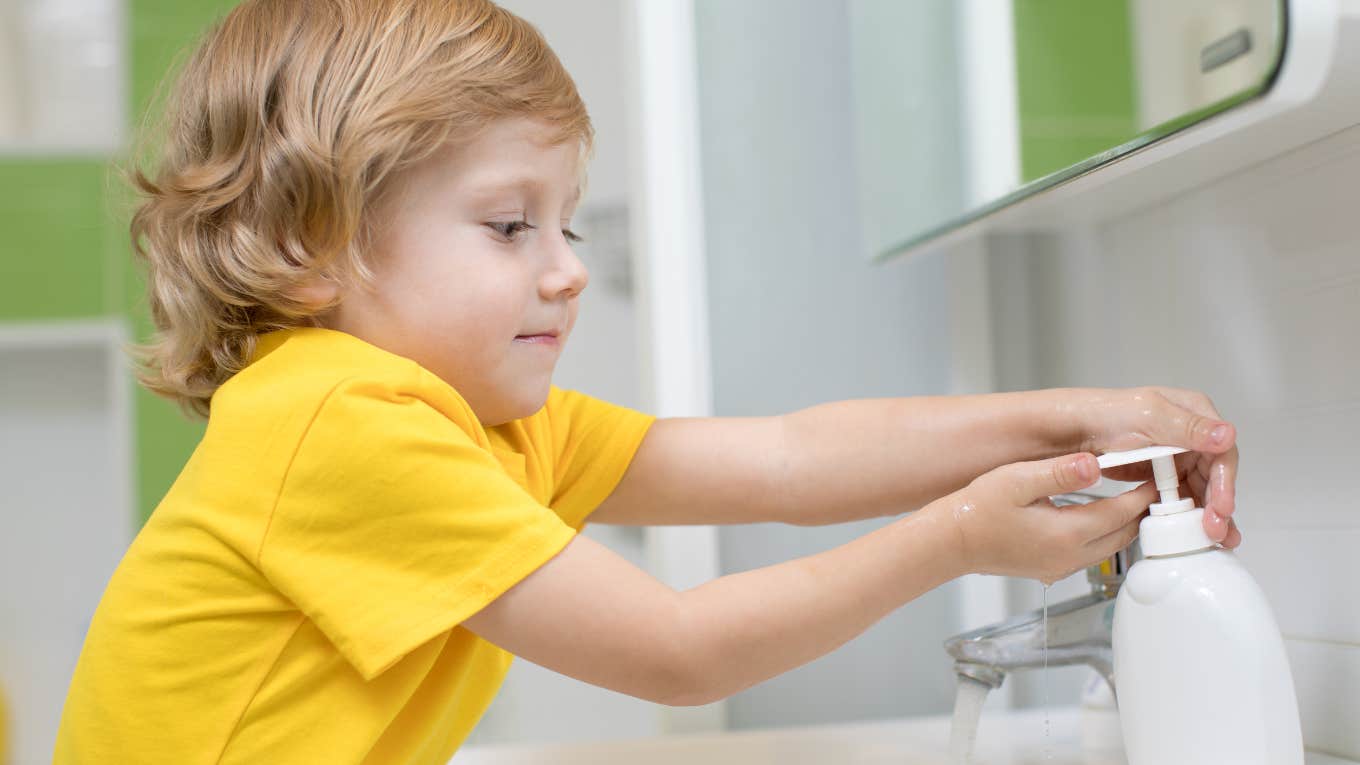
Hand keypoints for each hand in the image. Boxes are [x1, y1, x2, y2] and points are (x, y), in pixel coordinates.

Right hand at [936, 453, 1157, 584]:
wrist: (951, 542)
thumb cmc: (977, 510)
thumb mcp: (1016, 480)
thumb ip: (1059, 472)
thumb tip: (1095, 464)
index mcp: (1067, 533)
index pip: (1122, 512)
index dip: (1143, 492)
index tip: (1157, 474)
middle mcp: (1070, 556)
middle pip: (1124, 534)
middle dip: (1142, 510)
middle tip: (1153, 485)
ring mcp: (1061, 567)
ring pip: (1110, 546)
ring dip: (1124, 524)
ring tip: (1132, 497)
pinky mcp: (1051, 569)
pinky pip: (1091, 553)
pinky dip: (1104, 534)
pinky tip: (1099, 516)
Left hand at [1060, 387, 1240, 548]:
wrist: (1070, 428)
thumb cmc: (1103, 413)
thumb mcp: (1147, 416)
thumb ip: (1187, 427)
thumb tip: (1226, 435)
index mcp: (1194, 413)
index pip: (1222, 452)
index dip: (1225, 481)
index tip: (1221, 507)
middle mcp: (1190, 435)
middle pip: (1215, 475)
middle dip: (1219, 505)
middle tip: (1216, 531)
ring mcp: (1176, 455)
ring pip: (1202, 489)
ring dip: (1209, 514)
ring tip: (1214, 539)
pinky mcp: (1160, 474)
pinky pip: (1181, 496)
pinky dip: (1189, 514)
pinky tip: (1195, 532)